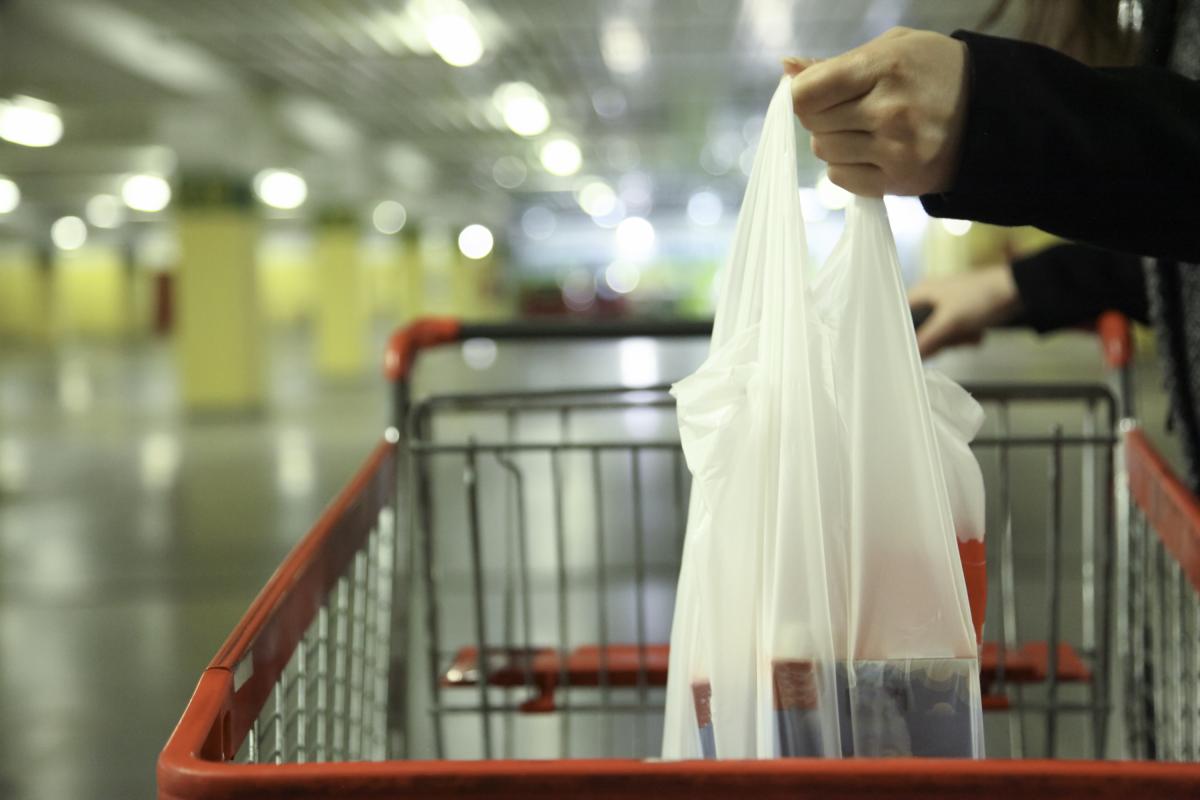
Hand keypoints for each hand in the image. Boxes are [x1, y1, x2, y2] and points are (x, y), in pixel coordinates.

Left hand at [785, 28, 968, 196]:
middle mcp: (890, 110)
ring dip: (833, 140)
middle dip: (820, 115)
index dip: (801, 93)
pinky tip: (869, 151)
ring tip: (863, 128)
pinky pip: (840, 178)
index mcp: (886, 67)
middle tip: (849, 107)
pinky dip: (845, 166)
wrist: (990, 111)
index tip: (813, 91)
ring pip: (824, 151)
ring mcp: (896, 150)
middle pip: (813, 123)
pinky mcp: (899, 181)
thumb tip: (786, 69)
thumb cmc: (932, 71)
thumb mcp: (892, 48)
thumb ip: (835, 63)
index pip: (808, 92)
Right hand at [907, 265, 1021, 357]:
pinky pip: (956, 334)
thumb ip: (927, 340)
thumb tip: (911, 355)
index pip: (901, 318)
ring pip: (941, 335)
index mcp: (922, 292)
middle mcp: (932, 299)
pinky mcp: (964, 315)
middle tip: (950, 340)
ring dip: (956, 340)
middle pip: (922, 331)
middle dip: (939, 340)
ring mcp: (949, 307)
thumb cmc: (982, 296)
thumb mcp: (950, 321)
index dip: (906, 335)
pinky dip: (966, 338)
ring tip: (968, 333)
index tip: (914, 348)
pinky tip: (976, 333)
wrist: (1018, 290)